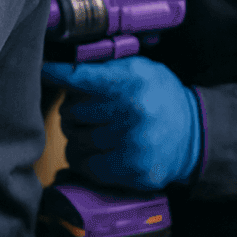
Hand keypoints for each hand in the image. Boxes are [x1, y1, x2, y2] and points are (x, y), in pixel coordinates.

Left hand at [41, 56, 201, 190]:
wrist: (194, 134)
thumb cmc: (157, 96)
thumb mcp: (138, 69)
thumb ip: (104, 66)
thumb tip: (62, 65)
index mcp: (130, 80)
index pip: (78, 77)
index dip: (55, 74)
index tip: (42, 70)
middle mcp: (130, 112)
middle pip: (70, 111)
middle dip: (72, 111)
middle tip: (88, 111)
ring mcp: (132, 144)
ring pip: (73, 141)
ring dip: (77, 136)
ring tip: (96, 131)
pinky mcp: (132, 171)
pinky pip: (85, 166)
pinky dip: (84, 159)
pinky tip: (97, 151)